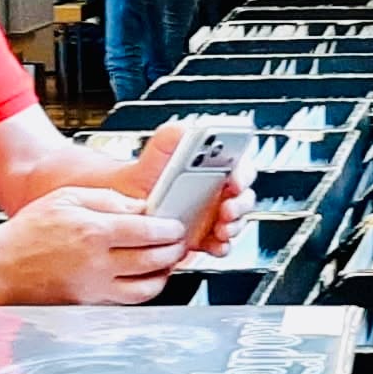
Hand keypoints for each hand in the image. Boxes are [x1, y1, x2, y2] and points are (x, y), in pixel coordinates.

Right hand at [0, 187, 188, 304]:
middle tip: (178, 242)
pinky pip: (129, 301)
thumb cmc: (28, 233)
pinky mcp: (90, 305)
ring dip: (165, 274)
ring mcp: (94, 288)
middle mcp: (97, 264)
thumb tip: (137, 206)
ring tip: (167, 261)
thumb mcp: (65, 198)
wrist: (1, 269)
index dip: (169, 228)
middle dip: (173, 250)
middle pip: (152, 260)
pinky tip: (147, 279)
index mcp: (93, 232)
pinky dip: (145, 291)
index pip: (146, 230)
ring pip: (146, 288)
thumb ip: (105, 198)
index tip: (176, 225)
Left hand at [126, 126, 256, 256]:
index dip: (243, 171)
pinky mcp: (207, 237)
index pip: (239, 162)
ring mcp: (214, 214)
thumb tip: (185, 128)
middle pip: (243, 194)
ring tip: (220, 229)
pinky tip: (213, 245)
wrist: (128, 210)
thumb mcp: (153, 154)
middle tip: (226, 208)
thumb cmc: (142, 178)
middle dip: (240, 203)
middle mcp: (217, 189)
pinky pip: (223, 243)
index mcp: (211, 164)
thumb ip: (169, 137)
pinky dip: (222, 245)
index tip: (236, 180)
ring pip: (237, 220)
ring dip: (234, 225)